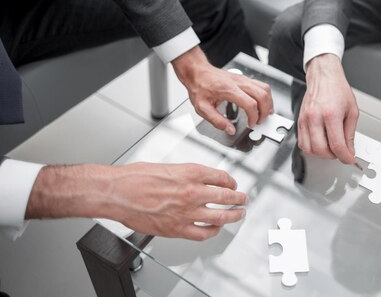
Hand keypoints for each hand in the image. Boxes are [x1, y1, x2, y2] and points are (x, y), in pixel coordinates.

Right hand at [26, 162, 247, 240]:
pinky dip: (213, 231)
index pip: (222, 177)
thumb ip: (186, 174)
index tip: (233, 184)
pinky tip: (215, 229)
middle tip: (243, 199)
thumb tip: (199, 180)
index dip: (231, 181)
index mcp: (191, 172)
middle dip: (239, 198)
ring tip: (238, 214)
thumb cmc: (135, 178)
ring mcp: (186, 211)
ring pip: (220, 216)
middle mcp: (192, 191)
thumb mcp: (168, 167)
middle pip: (227, 196)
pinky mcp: (177, 228)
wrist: (117, 192)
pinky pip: (203, 233)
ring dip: (233, 215)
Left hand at [172, 46, 272, 133]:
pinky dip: (265, 96)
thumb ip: (217, 121)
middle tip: (259, 121)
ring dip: (268, 103)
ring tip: (264, 114)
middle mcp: (239, 83)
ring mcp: (243, 79)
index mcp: (229, 90)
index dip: (254, 117)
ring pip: (265, 89)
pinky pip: (262, 86)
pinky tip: (262, 104)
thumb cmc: (199, 87)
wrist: (198, 72)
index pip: (250, 104)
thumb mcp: (202, 108)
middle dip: (264, 112)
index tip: (251, 124)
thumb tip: (230, 129)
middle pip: (262, 96)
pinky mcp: (245, 78)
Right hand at [298, 54, 358, 164]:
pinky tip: (320, 142)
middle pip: (321, 150)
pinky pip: (302, 142)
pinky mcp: (299, 121)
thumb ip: (350, 133)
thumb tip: (349, 149)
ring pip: (309, 149)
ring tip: (330, 147)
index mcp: (331, 114)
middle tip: (341, 152)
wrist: (324, 76)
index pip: (337, 145)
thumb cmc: (337, 89)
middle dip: (333, 156)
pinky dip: (311, 148)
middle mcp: (315, 117)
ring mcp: (305, 119)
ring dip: (321, 154)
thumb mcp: (352, 111)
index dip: (345, 157)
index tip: (349, 159)